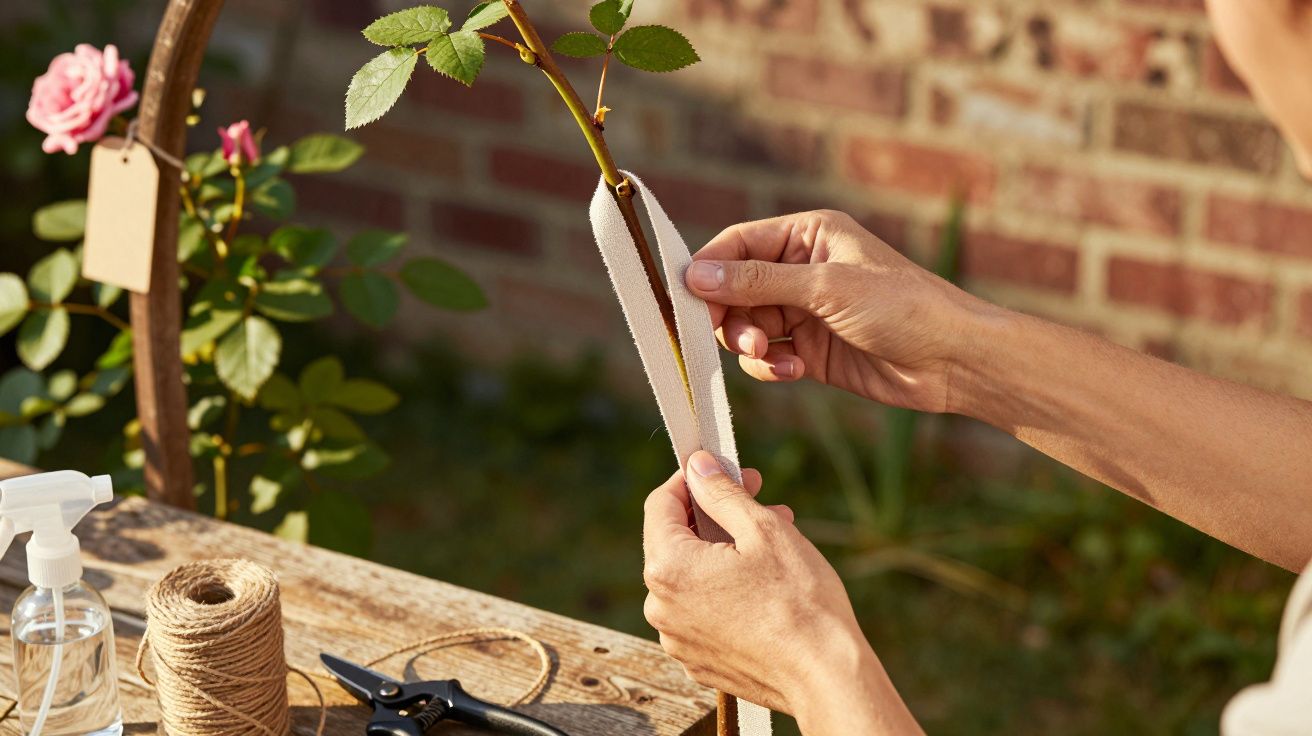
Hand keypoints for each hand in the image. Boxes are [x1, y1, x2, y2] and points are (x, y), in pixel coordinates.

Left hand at [642, 451, 922, 734]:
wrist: (824, 677)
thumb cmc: (799, 602)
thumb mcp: (763, 530)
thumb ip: (722, 493)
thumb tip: (698, 467)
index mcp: (668, 568)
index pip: (660, 505)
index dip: (691, 480)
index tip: (721, 469)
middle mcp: (661, 606)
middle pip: (675, 541)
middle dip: (715, 515)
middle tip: (759, 500)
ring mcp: (678, 638)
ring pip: (692, 577)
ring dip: (725, 552)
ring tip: (774, 542)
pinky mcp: (698, 660)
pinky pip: (702, 611)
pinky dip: (725, 590)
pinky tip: (765, 583)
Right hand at [684, 210, 987, 412]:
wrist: (952, 361)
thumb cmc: (902, 307)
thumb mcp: (826, 288)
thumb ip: (757, 282)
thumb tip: (695, 275)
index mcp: (807, 236)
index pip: (737, 245)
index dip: (708, 270)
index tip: (684, 301)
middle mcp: (801, 270)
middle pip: (734, 290)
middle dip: (730, 316)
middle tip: (742, 339)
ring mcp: (805, 311)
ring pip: (746, 327)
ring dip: (750, 345)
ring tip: (774, 355)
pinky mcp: (811, 350)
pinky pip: (767, 356)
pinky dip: (770, 366)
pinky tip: (794, 371)